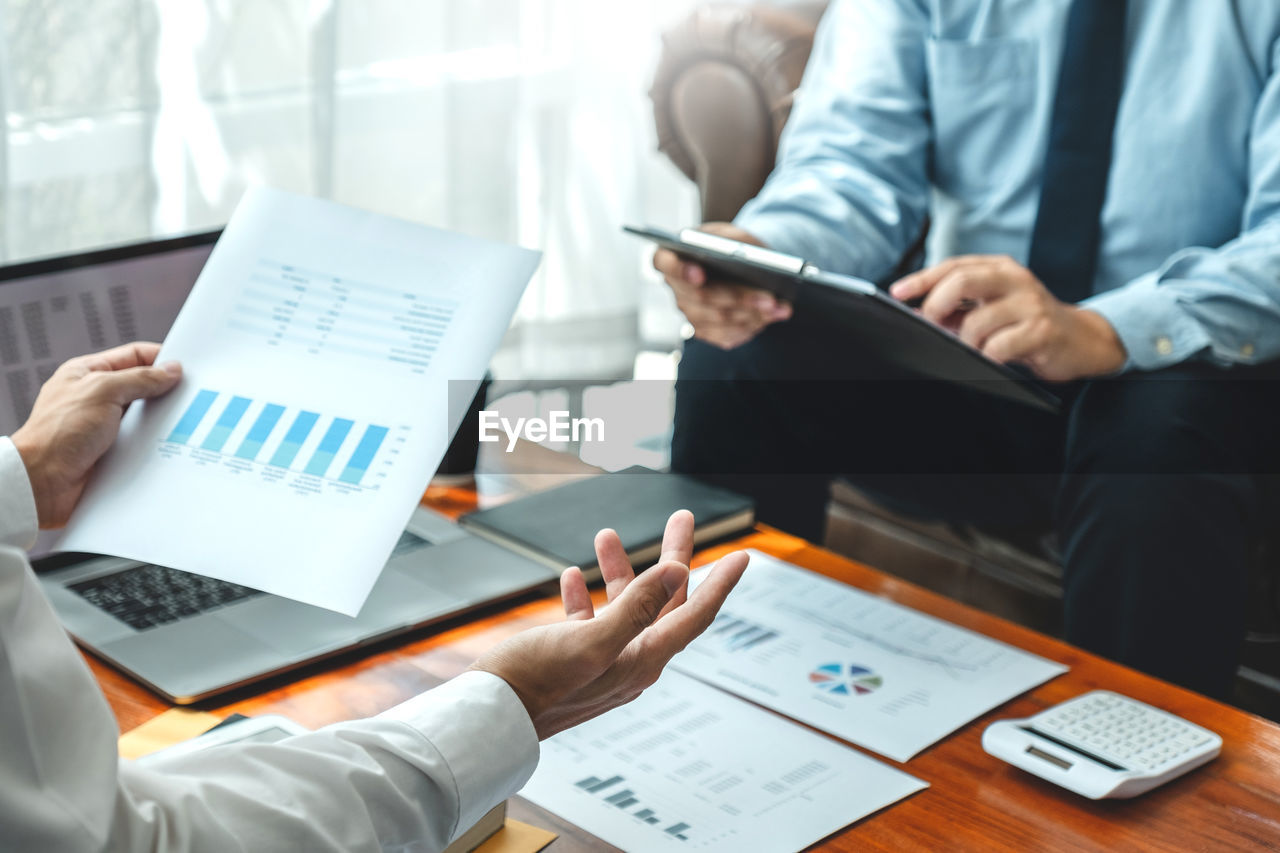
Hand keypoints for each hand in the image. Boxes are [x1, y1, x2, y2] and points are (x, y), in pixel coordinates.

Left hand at [11, 343, 181, 527]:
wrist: (42, 483)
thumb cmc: (57, 434)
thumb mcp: (103, 391)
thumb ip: (140, 379)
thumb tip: (171, 370)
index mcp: (88, 374)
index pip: (133, 356)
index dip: (161, 358)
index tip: (187, 366)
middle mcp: (96, 398)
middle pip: (143, 386)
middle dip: (166, 391)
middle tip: (192, 395)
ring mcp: (104, 426)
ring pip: (145, 417)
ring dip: (163, 420)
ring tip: (183, 420)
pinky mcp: (112, 452)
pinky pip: (143, 442)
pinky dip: (156, 443)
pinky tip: (170, 444)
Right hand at [471, 510, 748, 738]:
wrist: (488, 720)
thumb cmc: (535, 684)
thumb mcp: (592, 642)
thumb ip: (636, 607)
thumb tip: (676, 571)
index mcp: (642, 660)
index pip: (695, 616)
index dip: (721, 584)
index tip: (744, 555)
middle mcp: (629, 662)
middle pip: (665, 603)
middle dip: (673, 558)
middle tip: (681, 518)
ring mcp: (600, 663)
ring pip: (623, 606)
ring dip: (619, 569)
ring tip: (606, 534)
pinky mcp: (570, 663)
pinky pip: (589, 623)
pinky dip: (585, 596)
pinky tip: (572, 577)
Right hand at [653, 222, 791, 348]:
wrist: (740, 265)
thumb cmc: (732, 245)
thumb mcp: (732, 233)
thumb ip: (732, 242)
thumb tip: (744, 259)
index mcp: (671, 255)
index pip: (664, 263)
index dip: (679, 270)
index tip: (699, 274)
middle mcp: (675, 287)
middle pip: (701, 297)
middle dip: (738, 297)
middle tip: (768, 297)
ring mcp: (689, 312)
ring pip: (719, 319)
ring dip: (752, 314)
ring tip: (780, 307)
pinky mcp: (706, 330)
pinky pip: (728, 334)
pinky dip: (753, 326)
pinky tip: (774, 316)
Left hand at [890, 255, 1126, 381]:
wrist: (1081, 340)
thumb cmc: (1027, 323)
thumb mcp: (993, 306)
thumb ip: (961, 306)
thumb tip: (918, 312)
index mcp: (1000, 268)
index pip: (953, 266)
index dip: (922, 279)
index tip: (897, 293)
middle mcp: (1015, 279)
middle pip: (962, 281)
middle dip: (936, 306)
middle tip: (929, 325)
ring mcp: (1030, 303)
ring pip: (976, 322)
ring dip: (965, 342)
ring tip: (972, 349)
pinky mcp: (1042, 330)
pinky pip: (999, 347)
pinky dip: (987, 356)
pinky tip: (993, 358)